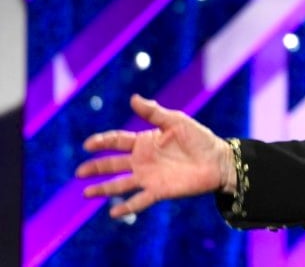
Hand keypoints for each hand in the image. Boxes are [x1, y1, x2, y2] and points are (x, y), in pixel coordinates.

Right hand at [76, 94, 233, 217]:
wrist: (218, 160)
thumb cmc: (199, 138)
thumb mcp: (176, 121)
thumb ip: (154, 112)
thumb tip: (133, 98)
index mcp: (145, 141)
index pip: (117, 141)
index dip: (102, 142)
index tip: (88, 144)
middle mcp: (142, 160)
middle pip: (113, 164)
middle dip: (96, 167)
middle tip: (79, 172)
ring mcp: (149, 177)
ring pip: (120, 184)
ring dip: (103, 189)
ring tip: (86, 193)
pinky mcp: (158, 191)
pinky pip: (139, 201)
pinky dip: (126, 207)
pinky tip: (113, 213)